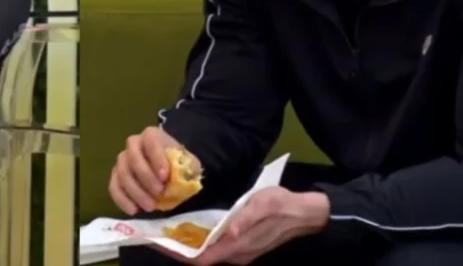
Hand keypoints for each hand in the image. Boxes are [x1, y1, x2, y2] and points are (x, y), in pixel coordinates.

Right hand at [109, 126, 196, 214]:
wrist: (169, 169)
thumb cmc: (178, 164)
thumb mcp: (188, 163)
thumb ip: (187, 168)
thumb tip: (183, 178)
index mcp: (152, 136)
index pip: (151, 142)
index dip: (156, 158)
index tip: (165, 177)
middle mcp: (133, 144)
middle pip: (133, 158)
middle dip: (145, 177)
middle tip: (158, 194)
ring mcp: (122, 160)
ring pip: (122, 174)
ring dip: (136, 192)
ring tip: (150, 207)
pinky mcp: (116, 176)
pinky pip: (113, 187)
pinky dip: (122, 199)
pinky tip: (134, 210)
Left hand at [157, 187, 328, 264]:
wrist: (305, 214)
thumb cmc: (282, 205)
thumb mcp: (264, 204)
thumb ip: (247, 219)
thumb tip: (230, 232)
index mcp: (238, 247)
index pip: (201, 258)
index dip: (178, 253)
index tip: (159, 242)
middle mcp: (236, 255)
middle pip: (200, 259)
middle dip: (178, 249)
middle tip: (157, 233)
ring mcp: (240, 253)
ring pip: (208, 255)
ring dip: (188, 246)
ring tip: (168, 230)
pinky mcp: (243, 247)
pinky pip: (216, 249)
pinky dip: (201, 243)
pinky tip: (191, 229)